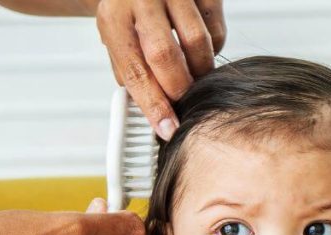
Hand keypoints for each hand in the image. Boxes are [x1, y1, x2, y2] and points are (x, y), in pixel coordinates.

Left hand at [94, 0, 226, 138]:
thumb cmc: (129, 11)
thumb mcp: (118, 37)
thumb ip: (131, 71)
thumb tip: (154, 112)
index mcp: (114, 17)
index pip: (134, 70)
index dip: (153, 104)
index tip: (168, 128)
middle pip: (165, 55)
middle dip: (179, 89)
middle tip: (184, 104)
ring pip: (198, 43)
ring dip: (200, 72)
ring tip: (193, 77)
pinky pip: (216, 30)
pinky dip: (212, 50)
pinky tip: (199, 50)